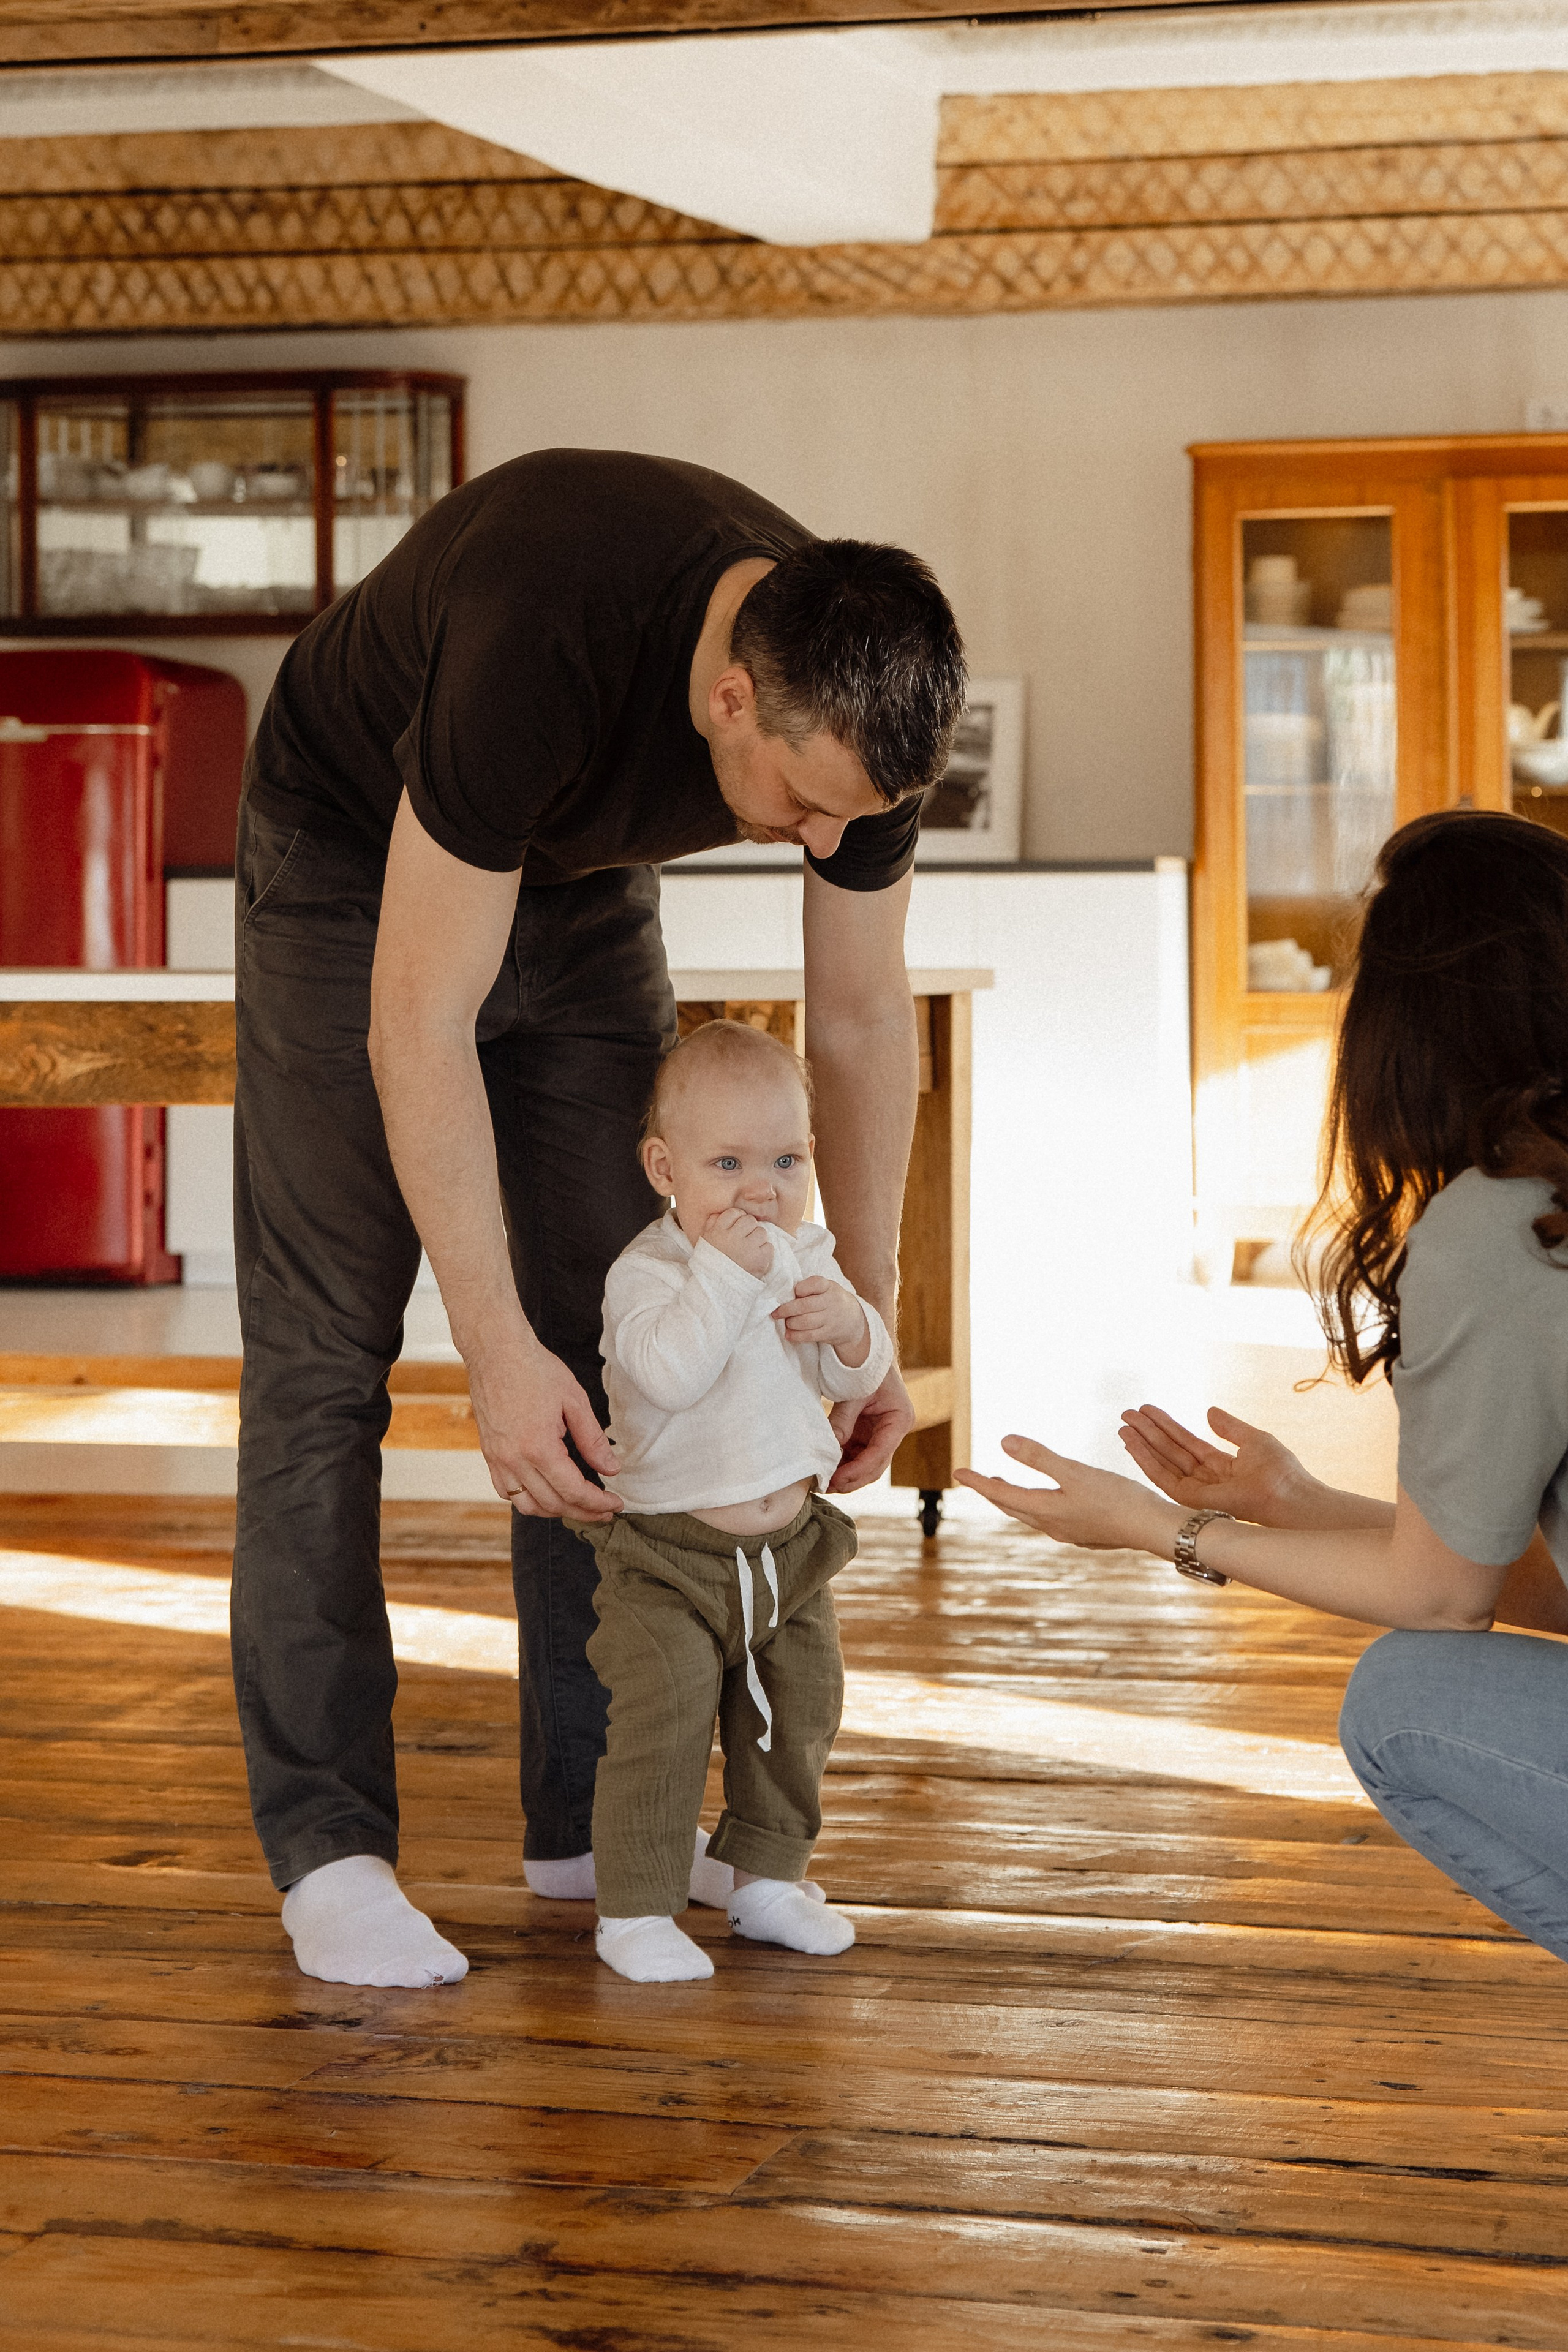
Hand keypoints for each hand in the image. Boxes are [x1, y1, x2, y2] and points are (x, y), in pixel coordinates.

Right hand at [466, 1340, 621, 1519]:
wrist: (496, 1351)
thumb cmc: (535, 1369)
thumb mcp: (575, 1400)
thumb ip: (593, 1440)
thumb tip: (611, 1469)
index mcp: (538, 1447)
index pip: (573, 1491)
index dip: (598, 1503)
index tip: (616, 1503)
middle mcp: (514, 1460)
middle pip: (553, 1504)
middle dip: (583, 1512)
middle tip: (604, 1510)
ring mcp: (497, 1459)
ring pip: (527, 1506)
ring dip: (556, 1511)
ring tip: (579, 1506)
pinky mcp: (489, 1455)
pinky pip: (506, 1492)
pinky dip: (528, 1500)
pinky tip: (547, 1493)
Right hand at [701, 1207, 772, 1276]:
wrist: (718, 1290)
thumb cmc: (712, 1265)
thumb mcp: (705, 1242)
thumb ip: (711, 1225)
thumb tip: (720, 1213)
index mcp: (718, 1231)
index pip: (733, 1213)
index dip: (737, 1218)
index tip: (737, 1228)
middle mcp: (732, 1237)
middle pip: (749, 1220)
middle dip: (749, 1228)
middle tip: (745, 1240)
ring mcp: (747, 1247)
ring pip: (761, 1232)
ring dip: (758, 1240)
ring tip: (750, 1250)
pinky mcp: (760, 1259)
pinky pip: (769, 1246)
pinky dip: (765, 1252)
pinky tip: (756, 1259)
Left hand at [773, 1275, 867, 1357]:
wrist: (852, 1319)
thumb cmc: (830, 1300)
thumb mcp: (825, 1287)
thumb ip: (809, 1288)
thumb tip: (784, 1296)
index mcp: (829, 1286)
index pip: (815, 1283)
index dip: (801, 1288)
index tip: (794, 1293)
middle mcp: (832, 1301)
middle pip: (805, 1306)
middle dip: (786, 1310)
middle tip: (776, 1313)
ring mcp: (831, 1318)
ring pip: (805, 1322)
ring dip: (790, 1323)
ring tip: (786, 1322)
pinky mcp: (829, 1333)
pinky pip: (809, 1335)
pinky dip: (796, 1336)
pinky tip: (789, 1334)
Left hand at [827, 1364, 914, 1491]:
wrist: (867, 1352)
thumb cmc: (866, 1368)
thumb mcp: (854, 1394)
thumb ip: (842, 1421)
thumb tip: (827, 1450)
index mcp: (899, 1420)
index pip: (881, 1452)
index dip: (859, 1469)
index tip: (838, 1478)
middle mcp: (894, 1432)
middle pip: (876, 1466)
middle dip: (853, 1479)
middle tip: (829, 1486)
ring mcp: (881, 1435)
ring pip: (867, 1465)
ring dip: (847, 1475)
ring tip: (825, 1483)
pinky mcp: (868, 1435)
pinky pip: (857, 1456)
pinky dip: (843, 1465)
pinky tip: (827, 1470)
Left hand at [957, 1434, 1178, 1551]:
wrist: (1153, 1528)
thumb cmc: (1116, 1498)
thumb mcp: (1075, 1472)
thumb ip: (1040, 1457)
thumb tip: (1003, 1441)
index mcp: (1046, 1511)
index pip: (1001, 1495)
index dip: (978, 1482)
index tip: (957, 1472)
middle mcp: (1053, 1526)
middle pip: (1014, 1508)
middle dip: (995, 1493)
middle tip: (980, 1479)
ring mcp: (1071, 1532)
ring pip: (1033, 1516)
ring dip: (1017, 1501)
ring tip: (1010, 1488)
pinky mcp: (1088, 1533)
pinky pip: (1052, 1520)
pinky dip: (1039, 1507)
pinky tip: (1053, 1503)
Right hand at [1118, 1404, 1311, 1526]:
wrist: (1289, 1497)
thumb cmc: (1281, 1473)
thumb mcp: (1254, 1440)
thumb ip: (1229, 1427)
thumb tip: (1208, 1411)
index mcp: (1221, 1467)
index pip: (1187, 1444)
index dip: (1167, 1426)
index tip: (1148, 1410)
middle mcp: (1205, 1480)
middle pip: (1170, 1452)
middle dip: (1148, 1432)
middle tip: (1127, 1414)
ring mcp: (1197, 1491)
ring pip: (1162, 1464)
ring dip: (1141, 1444)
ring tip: (1123, 1426)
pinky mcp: (1191, 1500)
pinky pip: (1162, 1477)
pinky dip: (1145, 1459)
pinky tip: (1132, 1443)